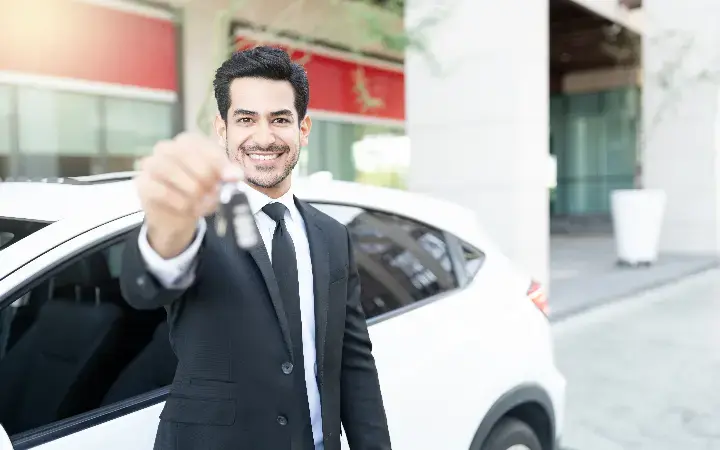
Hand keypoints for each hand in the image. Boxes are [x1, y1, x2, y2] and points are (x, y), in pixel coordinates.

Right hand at [135, 132, 242, 257]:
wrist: (177, 217)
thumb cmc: (199, 193)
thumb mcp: (218, 183)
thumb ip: (226, 176)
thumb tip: (236, 175)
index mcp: (188, 142)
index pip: (201, 144)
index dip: (218, 161)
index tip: (233, 178)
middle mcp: (167, 148)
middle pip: (183, 152)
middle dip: (203, 174)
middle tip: (214, 191)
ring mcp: (151, 165)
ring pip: (167, 168)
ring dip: (190, 188)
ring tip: (203, 202)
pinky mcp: (143, 185)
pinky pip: (159, 189)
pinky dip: (178, 201)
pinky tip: (189, 209)